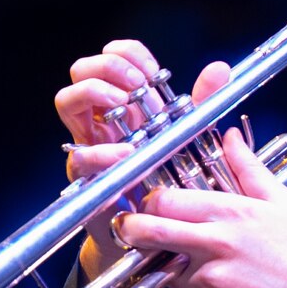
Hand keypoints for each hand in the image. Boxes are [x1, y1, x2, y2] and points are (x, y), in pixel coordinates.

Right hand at [55, 39, 231, 277]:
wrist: (153, 233)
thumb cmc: (166, 180)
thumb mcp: (189, 135)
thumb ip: (203, 102)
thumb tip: (220, 69)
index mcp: (126, 103)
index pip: (115, 56)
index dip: (129, 54)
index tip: (153, 73)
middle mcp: (102, 119)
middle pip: (82, 69)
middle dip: (109, 68)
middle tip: (136, 87)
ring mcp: (90, 144)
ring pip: (67, 100)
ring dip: (95, 95)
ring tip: (124, 108)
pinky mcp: (87, 177)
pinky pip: (80, 155)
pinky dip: (102, 151)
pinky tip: (127, 153)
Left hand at [116, 128, 286, 287]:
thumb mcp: (281, 201)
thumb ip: (248, 168)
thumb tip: (231, 138)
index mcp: (229, 212)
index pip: (166, 200)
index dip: (150, 202)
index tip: (149, 205)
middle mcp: (214, 243)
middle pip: (150, 232)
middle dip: (131, 229)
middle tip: (129, 229)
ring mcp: (209, 278)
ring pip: (166, 268)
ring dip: (169, 266)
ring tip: (192, 262)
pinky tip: (217, 287)